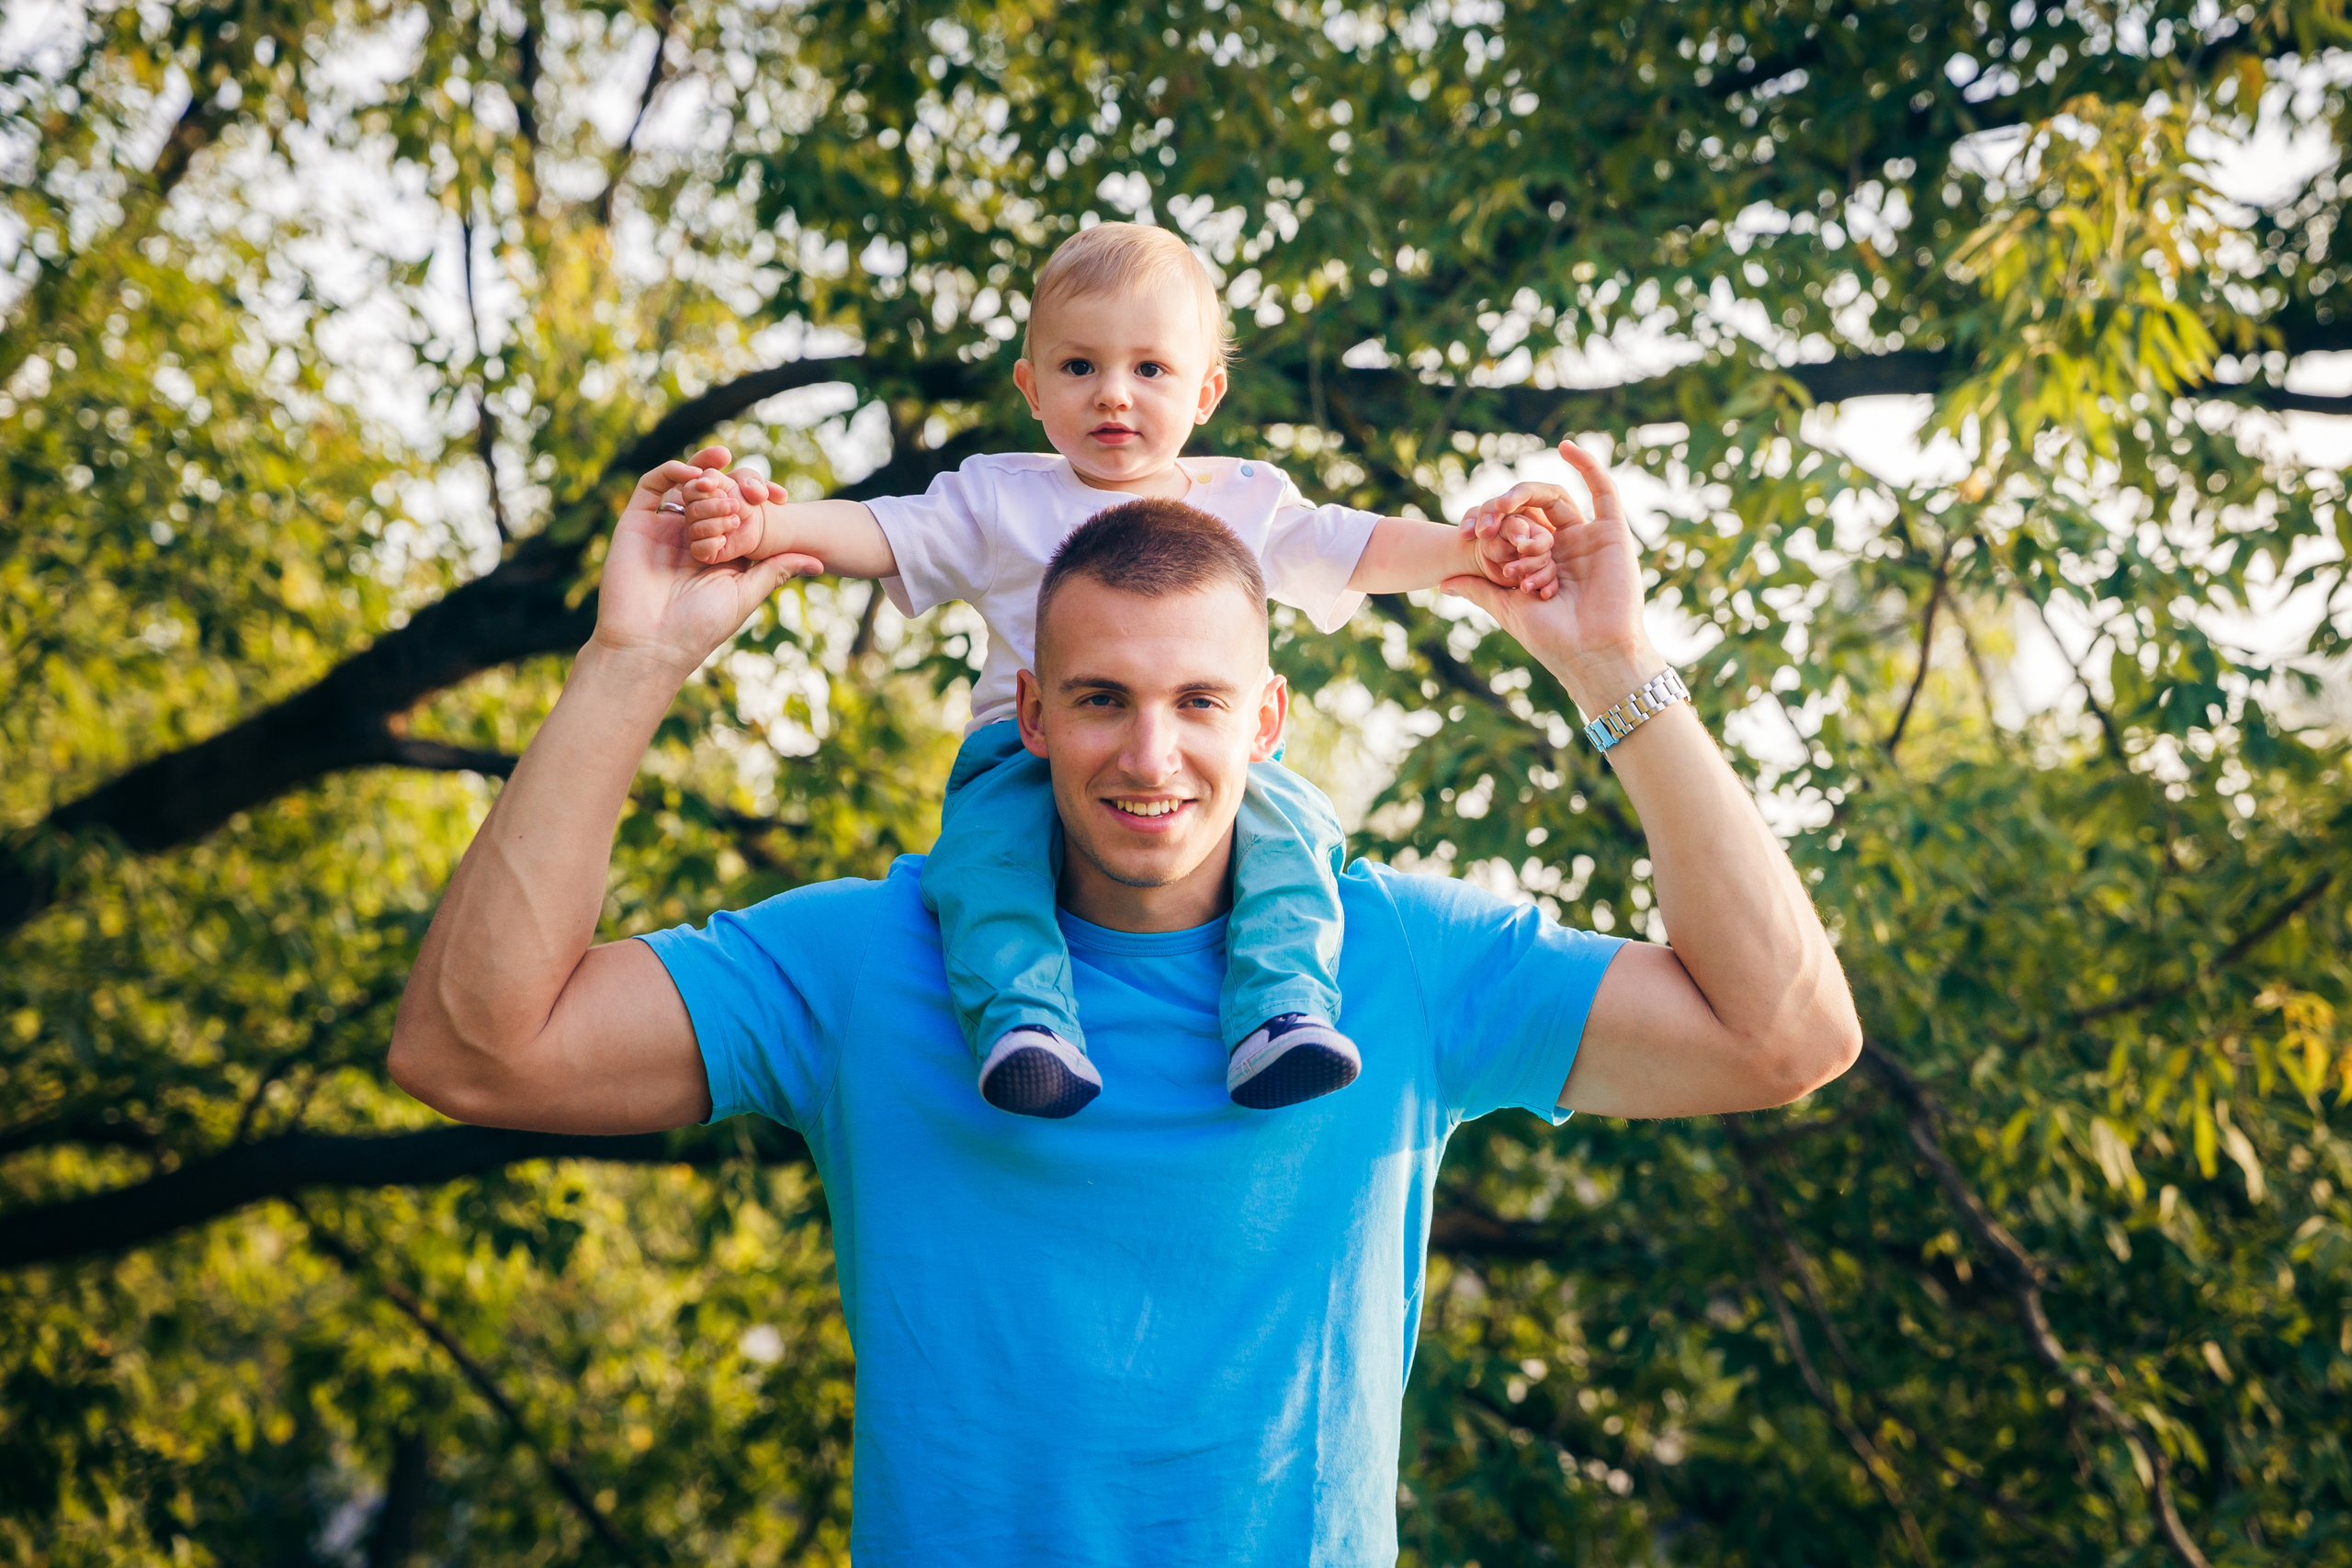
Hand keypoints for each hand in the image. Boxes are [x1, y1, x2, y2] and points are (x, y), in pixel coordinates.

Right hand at [588, 446, 823, 677]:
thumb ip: (776, 569)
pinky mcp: (636, 522)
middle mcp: (691, 535)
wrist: (651, 645)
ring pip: (686, 484)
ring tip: (725, 478)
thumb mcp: (745, 594)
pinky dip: (674, 471)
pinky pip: (653, 485)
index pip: (740, 510)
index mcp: (718, 549)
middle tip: (754, 491)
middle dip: (737, 485)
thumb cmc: (700, 628)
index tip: (780, 497)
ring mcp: (664, 527)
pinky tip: (696, 476)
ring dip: (708, 473)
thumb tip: (819, 560)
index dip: (759, 497)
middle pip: (715, 492)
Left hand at [1445, 440, 1659, 710]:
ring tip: (1503, 504)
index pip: (1513, 528)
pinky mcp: (1613, 533)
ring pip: (1557, 499)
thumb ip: (1479, 588)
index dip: (1489, 525)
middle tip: (1483, 522)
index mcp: (1541, 564)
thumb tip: (1441, 582)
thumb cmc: (1551, 640)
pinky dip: (1589, 465)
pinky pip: (1604, 490)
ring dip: (1526, 495)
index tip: (1466, 535)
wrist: (1591, 654)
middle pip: (1533, 510)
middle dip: (1503, 510)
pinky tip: (1566, 447)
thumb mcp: (1506, 608)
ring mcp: (1589, 539)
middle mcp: (1566, 548)